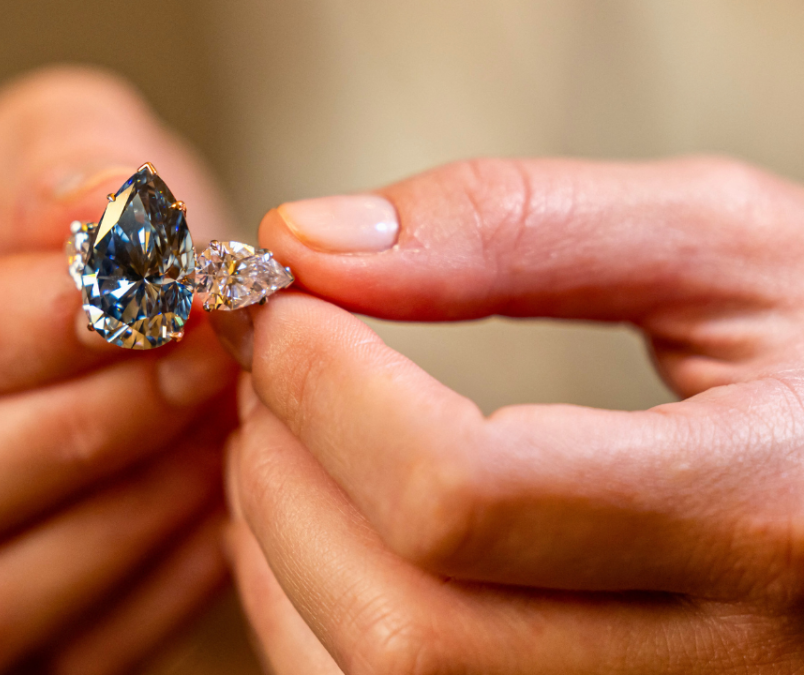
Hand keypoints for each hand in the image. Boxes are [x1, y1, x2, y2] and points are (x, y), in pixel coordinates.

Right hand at [0, 67, 237, 674]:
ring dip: (114, 522)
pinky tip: (210, 507)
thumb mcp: (50, 143)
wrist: (77, 332)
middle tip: (195, 362)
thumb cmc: (40, 237)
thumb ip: (66, 159)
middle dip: (65, 435)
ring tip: (212, 430)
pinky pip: (39, 666)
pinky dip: (144, 592)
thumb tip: (105, 213)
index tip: (138, 298)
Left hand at [223, 158, 803, 673]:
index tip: (280, 306)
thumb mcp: (723, 250)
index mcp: (766, 518)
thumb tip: (308, 241)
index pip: (460, 492)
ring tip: (287, 433)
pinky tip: (323, 526)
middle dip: (286, 475)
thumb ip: (517, 226)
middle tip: (271, 366)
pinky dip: (309, 617)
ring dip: (281, 549)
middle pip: (406, 624)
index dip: (326, 389)